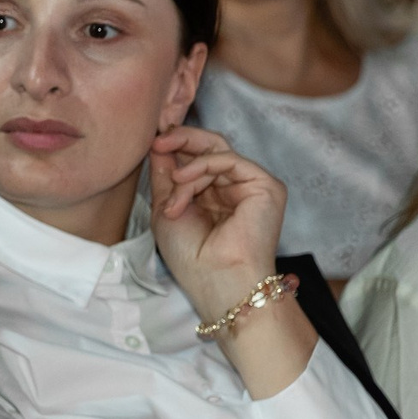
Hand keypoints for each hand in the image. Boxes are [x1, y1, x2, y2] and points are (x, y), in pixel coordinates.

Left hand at [148, 126, 288, 319]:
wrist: (214, 278)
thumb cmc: (190, 255)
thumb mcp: (166, 208)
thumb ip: (165, 175)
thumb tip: (157, 143)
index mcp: (211, 194)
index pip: (196, 158)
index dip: (176, 146)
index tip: (151, 142)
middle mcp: (233, 187)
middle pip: (210, 147)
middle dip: (181, 140)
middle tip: (157, 141)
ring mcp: (250, 186)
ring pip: (215, 154)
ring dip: (186, 172)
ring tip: (174, 199)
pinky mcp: (266, 186)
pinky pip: (230, 160)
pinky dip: (202, 167)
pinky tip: (183, 181)